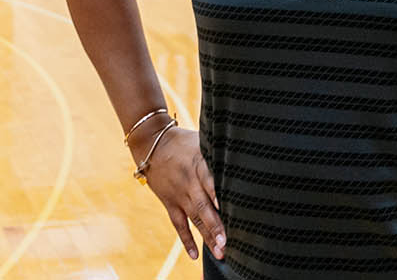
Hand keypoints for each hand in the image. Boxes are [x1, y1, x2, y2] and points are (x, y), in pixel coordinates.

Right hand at [134, 127, 225, 262]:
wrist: (152, 143)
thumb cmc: (184, 141)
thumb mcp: (202, 141)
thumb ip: (219, 153)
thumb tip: (245, 157)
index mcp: (199, 163)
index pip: (211, 181)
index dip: (219, 195)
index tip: (229, 208)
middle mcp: (189, 182)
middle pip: (204, 206)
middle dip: (216, 225)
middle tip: (227, 242)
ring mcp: (179, 194)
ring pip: (194, 218)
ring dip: (207, 236)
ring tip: (219, 252)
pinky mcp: (170, 202)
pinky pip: (178, 224)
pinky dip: (186, 240)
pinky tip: (195, 255)